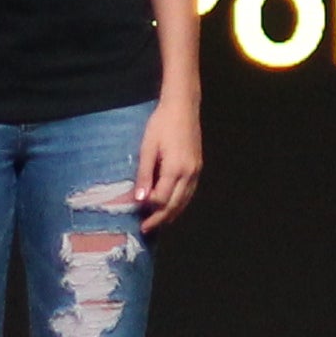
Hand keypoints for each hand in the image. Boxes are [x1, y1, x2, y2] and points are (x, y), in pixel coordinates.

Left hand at [132, 99, 203, 226]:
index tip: (137, 213)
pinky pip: (189, 193)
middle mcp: (189, 173)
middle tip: (145, 229)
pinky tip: (171, 207)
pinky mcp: (198, 167)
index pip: (162, 199)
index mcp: (175, 169)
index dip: (149, 208)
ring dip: (171, 214)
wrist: (183, 107)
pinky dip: (180, 204)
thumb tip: (139, 199)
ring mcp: (196, 171)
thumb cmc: (161, 124)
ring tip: (158, 223)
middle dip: (160, 219)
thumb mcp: (147, 147)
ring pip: (184, 201)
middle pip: (175, 205)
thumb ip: (144, 174)